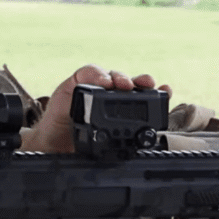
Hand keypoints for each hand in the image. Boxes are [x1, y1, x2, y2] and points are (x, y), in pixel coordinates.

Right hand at [21, 64, 170, 152]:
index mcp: (119, 110)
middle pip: (129, 83)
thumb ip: (122, 140)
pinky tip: (104, 82)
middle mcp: (108, 96)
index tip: (167, 90)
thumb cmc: (77, 144)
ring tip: (125, 85)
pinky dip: (98, 74)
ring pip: (111, 75)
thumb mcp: (105, 144)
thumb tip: (145, 142)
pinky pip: (88, 72)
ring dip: (121, 77)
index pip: (141, 96)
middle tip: (148, 85)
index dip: (155, 91)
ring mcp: (92, 88)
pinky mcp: (75, 83)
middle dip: (141, 81)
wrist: (51, 146)